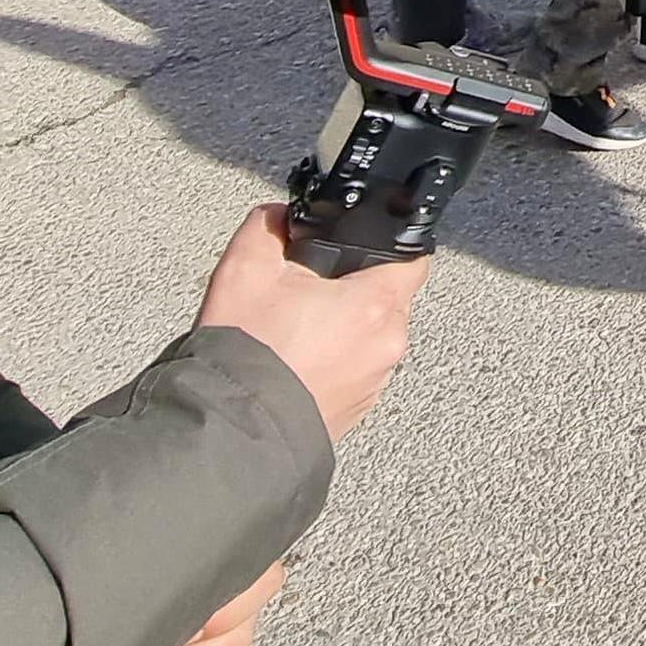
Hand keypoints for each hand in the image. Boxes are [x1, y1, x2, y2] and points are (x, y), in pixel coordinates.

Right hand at [194, 205, 431, 442]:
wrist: (232, 430)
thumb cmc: (247, 351)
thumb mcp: (246, 267)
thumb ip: (271, 224)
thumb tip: (283, 215)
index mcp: (375, 304)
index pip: (413, 258)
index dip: (389, 243)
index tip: (360, 243)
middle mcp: (387, 344)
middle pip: (387, 298)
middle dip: (354, 288)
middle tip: (308, 289)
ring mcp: (374, 382)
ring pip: (370, 336)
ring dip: (343, 327)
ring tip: (294, 330)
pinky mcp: (357, 410)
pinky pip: (355, 370)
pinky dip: (333, 361)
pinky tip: (295, 361)